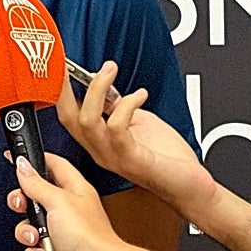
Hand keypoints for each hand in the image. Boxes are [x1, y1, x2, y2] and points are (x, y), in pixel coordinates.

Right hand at [7, 153, 124, 250]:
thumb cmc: (89, 236)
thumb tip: (22, 165)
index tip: (16, 159)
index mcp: (74, 189)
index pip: (52, 164)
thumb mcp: (57, 201)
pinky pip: (35, 248)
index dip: (34, 160)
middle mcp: (68, 208)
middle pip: (35, 195)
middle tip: (22, 205)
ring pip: (31, 224)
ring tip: (36, 237)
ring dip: (27, 232)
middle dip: (23, 202)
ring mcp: (63, 231)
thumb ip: (36, 183)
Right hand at [56, 60, 216, 216]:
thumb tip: (104, 85)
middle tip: (73, 64)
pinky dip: (127, 105)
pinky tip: (140, 95)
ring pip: (87, 121)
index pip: (67, 114)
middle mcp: (100, 151)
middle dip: (66, 87)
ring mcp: (113, 157)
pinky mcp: (131, 159)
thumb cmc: (168, 159)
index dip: (59, 89)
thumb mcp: (138, 121)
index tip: (61, 64)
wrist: (191, 185)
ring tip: (109, 71)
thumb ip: (117, 106)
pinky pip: (117, 128)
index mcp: (98, 142)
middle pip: (68, 118)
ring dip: (97, 90)